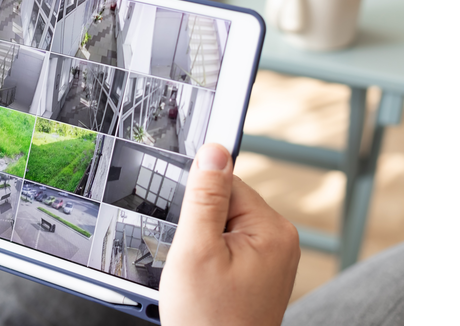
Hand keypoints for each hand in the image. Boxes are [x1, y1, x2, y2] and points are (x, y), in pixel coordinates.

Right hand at [160, 143, 300, 325]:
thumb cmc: (209, 321)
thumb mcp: (196, 251)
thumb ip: (204, 197)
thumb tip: (213, 151)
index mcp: (272, 229)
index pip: (227, 183)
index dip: (195, 200)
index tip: (180, 223)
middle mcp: (279, 241)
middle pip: (224, 205)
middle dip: (197, 226)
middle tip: (188, 259)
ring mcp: (271, 260)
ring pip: (222, 228)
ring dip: (200, 245)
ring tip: (196, 279)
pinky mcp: (259, 274)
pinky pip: (227, 249)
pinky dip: (208, 260)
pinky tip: (201, 284)